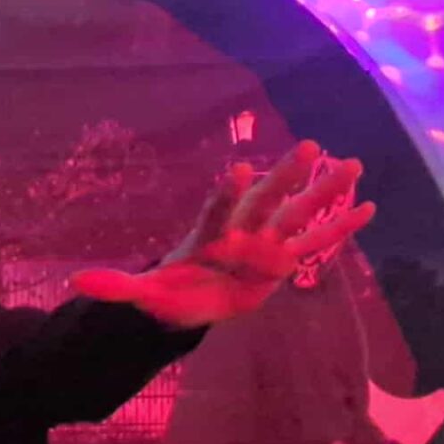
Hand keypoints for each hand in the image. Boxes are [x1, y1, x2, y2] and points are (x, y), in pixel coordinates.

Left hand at [70, 140, 375, 328]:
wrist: (195, 296)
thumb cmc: (173, 292)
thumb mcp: (145, 296)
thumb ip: (116, 288)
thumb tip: (74, 285)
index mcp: (210, 234)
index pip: (218, 211)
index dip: (226, 193)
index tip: (237, 170)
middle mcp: (243, 229)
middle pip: (266, 199)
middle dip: (287, 175)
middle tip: (310, 146)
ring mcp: (268, 240)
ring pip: (299, 212)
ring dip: (325, 191)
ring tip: (355, 164)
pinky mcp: (286, 258)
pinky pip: (317, 241)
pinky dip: (342, 226)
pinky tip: (369, 207)